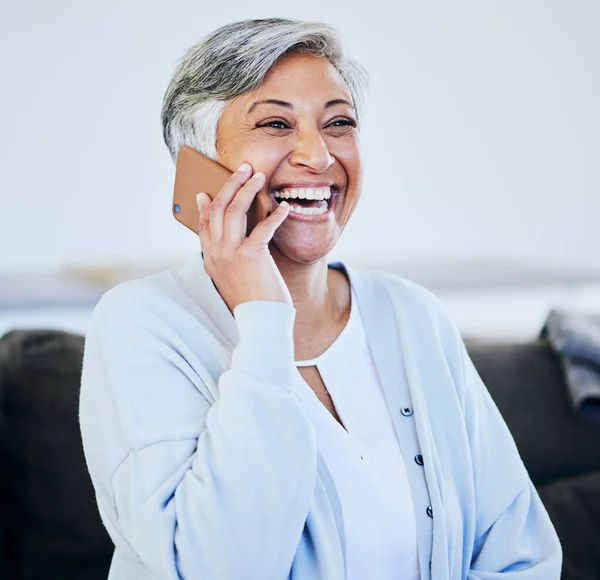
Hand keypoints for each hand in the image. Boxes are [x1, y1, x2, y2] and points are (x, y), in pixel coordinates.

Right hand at [196, 163, 291, 311]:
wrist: (261, 321)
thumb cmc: (251, 300)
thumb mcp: (230, 278)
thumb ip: (225, 258)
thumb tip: (228, 239)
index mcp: (210, 258)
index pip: (204, 224)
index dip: (206, 205)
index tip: (207, 192)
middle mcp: (216, 252)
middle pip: (218, 208)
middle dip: (230, 184)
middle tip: (243, 169)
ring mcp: (231, 253)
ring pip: (234, 210)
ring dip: (247, 189)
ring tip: (259, 177)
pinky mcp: (251, 255)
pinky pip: (263, 226)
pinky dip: (275, 214)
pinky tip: (284, 208)